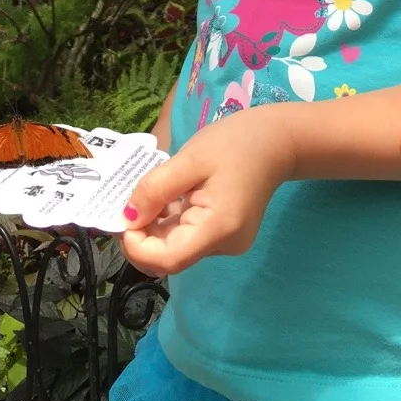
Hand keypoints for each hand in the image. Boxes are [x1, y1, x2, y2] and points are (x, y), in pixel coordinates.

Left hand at [121, 106, 294, 276]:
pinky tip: (166, 196)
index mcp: (219, 228)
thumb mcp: (190, 159)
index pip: (169, 260)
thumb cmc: (236, 143)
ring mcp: (225, 243)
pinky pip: (187, 236)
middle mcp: (224, 245)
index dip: (138, 248)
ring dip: (153, 226)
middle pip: (170, 256)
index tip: (123, 219)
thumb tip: (127, 217)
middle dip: (141, 235)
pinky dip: (169, 221)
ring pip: (176, 246)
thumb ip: (156, 188)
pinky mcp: (223, 235)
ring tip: (148, 193)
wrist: (277, 141)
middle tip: (127, 203)